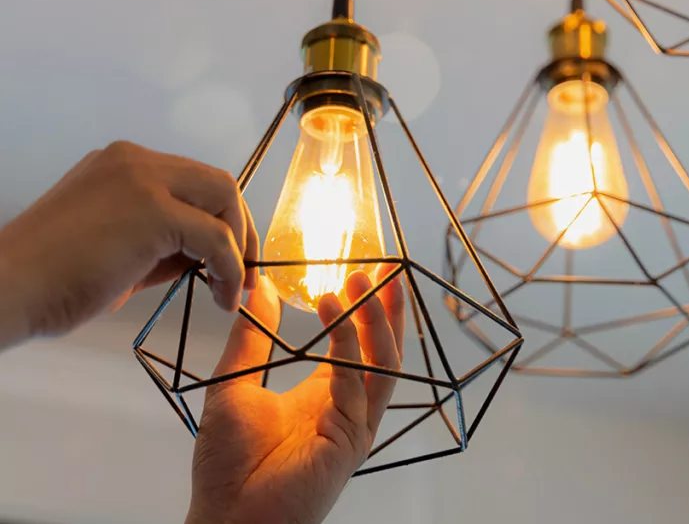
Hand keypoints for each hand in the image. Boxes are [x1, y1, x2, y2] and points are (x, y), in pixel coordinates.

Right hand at [0, 141, 256, 348]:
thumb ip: (164, 244)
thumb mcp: (119, 250)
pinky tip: (223, 296)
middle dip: (241, 228)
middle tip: (245, 272)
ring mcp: (144, 180)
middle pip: (218, 183)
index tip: (230, 257)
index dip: (220, 219)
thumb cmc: (52, 280)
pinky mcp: (154, 212)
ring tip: (233, 289)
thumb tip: (208, 257)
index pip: (193, 181)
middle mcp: (135, 161)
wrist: (7, 290)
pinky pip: (216, 238)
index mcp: (123, 165)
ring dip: (239, 248)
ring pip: (224, 200)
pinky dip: (230, 268)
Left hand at [187, 265, 404, 523]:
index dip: (364, 310)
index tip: (364, 272)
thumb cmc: (228, 465)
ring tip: (362, 283)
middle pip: (382, 350)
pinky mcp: (349, 440)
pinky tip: (335, 316)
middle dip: (384, 309)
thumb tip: (259, 290)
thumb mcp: (233, 385)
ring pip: (382, 365)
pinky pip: (356, 385)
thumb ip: (250, 339)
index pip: (357, 345)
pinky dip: (348, 347)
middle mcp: (347, 408)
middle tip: (379, 269)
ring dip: (376, 322)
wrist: (225, 517)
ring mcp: (353, 425)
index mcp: (325, 395)